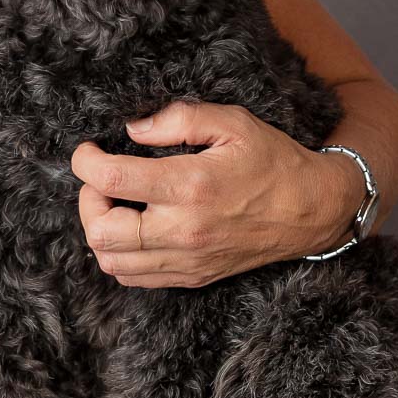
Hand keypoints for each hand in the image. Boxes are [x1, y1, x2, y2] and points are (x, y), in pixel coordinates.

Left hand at [71, 99, 358, 286]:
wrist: (313, 211)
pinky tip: (133, 228)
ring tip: (115, 204)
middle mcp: (184, 229)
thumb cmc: (272, 160)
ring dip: (100, 230)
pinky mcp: (192, 277)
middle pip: (101, 231)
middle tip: (100, 179)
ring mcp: (187, 260)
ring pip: (111, 261)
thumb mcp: (232, 121)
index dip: (85, 162)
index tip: (88, 150)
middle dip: (87, 200)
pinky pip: (134, 278)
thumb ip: (178, 119)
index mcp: (190, 185)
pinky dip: (119, 255)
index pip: (112, 180)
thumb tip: (132, 129)